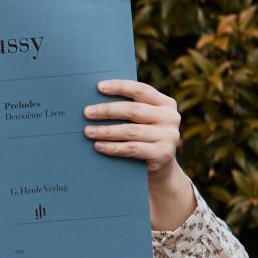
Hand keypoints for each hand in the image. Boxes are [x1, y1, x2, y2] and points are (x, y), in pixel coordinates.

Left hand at [84, 79, 195, 229]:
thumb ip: (129, 108)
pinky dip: (112, 147)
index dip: (120, 87)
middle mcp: (171, 118)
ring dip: (106, 131)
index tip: (99, 87)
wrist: (160, 170)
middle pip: (134, 110)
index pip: (141, 90)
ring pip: (131, 131)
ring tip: (87, 131)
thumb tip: (96, 99)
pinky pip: (132, 149)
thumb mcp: (141, 121)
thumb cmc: (143, 139)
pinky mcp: (163, 154)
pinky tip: (98, 146)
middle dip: (107, 110)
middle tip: (86, 112)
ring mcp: (169, 136)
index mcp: (166, 103)